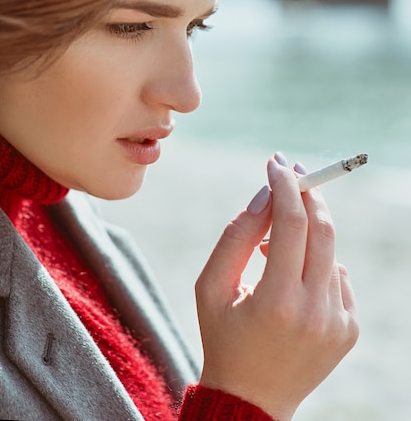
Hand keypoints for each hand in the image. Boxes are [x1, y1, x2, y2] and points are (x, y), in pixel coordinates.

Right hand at [195, 153, 358, 420]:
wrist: (250, 399)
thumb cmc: (222, 336)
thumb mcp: (211, 286)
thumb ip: (236, 235)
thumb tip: (265, 196)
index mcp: (277, 301)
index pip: (291, 224)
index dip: (285, 186)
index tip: (277, 163)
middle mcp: (315, 312)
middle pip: (323, 230)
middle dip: (308, 195)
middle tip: (291, 175)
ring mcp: (338, 323)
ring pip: (329, 252)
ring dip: (305, 235)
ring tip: (273, 251)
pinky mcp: (349, 330)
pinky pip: (337, 276)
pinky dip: (316, 265)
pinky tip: (292, 283)